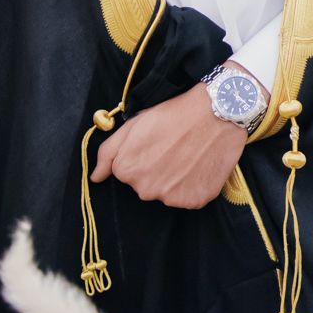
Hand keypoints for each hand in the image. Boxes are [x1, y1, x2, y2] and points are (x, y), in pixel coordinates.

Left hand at [92, 73, 249, 208]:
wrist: (217, 112)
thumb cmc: (174, 114)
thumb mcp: (133, 125)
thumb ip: (108, 154)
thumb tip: (95, 178)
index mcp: (128, 171)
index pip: (128, 173)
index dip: (143, 157)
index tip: (157, 144)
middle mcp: (147, 190)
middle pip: (148, 185)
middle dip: (158, 170)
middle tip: (175, 148)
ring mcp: (172, 197)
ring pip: (169, 192)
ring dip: (177, 179)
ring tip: (190, 155)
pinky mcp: (196, 200)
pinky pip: (190, 197)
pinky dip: (195, 185)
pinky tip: (201, 165)